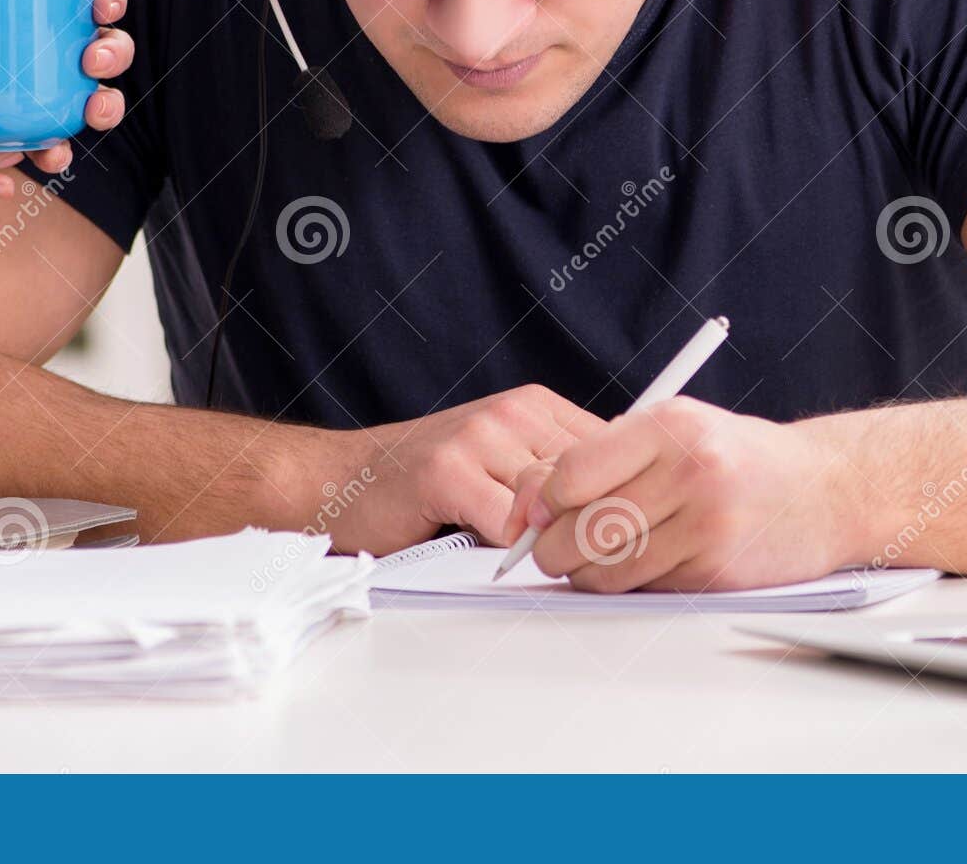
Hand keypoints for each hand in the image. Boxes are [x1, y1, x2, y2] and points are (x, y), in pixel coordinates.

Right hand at [330, 385, 606, 556]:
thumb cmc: (424, 483)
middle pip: (592, 475)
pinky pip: (509, 523)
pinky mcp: (448, 470)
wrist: (341, 481)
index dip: (622, 497)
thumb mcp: (502, 465)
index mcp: (534, 405)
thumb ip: (553, 479)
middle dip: (592, 525)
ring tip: (539, 561)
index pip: (613, 449)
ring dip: (551, 541)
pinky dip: (511, 552)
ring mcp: (479, 436)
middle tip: (585, 561)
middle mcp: (513, 411)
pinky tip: (495, 557)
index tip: (619, 535)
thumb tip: (624, 517)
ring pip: (554, 500)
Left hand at [503, 398, 855, 592]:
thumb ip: (605, 456)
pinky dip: (629, 588)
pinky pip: (645, 590)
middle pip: (582, 527)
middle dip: (554, 546)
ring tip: (594, 559)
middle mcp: (690, 472)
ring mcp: (707, 526)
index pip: (572, 472)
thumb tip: (532, 501)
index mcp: (669, 426)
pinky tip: (640, 567)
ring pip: (607, 569)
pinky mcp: (719, 573)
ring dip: (587, 574)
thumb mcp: (675, 430)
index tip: (539, 512)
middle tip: (553, 548)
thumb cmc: (736, 458)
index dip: (543, 500)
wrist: (826, 490)